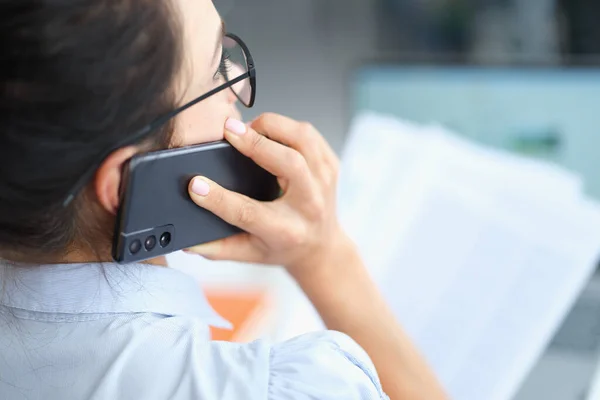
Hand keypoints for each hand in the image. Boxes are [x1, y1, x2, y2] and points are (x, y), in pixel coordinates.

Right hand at [185, 113, 348, 274]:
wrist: (320, 248)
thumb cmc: (283, 247)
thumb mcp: (249, 254)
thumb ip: (217, 249)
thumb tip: (185, 241)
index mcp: (286, 230)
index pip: (248, 213)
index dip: (218, 198)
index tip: (195, 185)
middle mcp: (309, 204)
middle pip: (289, 163)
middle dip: (256, 143)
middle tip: (229, 131)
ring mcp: (324, 181)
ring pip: (302, 139)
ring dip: (272, 127)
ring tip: (247, 128)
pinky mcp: (330, 165)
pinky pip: (308, 134)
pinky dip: (285, 126)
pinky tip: (267, 132)